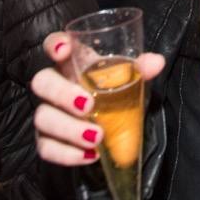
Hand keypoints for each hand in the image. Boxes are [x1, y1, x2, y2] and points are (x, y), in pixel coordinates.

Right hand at [30, 31, 164, 166]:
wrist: (106, 122)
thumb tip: (157, 62)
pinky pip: (46, 148)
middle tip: (88, 105)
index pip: (53, 44)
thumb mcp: (125, 78)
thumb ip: (139, 69)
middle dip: (62, 93)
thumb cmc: (110, 91)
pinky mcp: (47, 139)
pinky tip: (90, 155)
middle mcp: (54, 85)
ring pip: (42, 118)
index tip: (64, 50)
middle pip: (42, 82)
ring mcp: (47, 112)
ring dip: (68, 129)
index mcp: (72, 62)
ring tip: (96, 137)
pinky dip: (67, 154)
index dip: (54, 44)